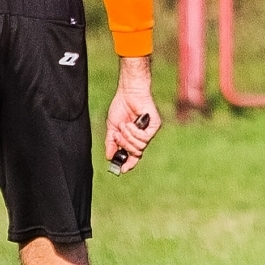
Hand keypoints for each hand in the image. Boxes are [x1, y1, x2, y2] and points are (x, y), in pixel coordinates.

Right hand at [105, 56, 159, 172]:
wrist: (128, 93)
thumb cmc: (121, 108)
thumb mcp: (112, 128)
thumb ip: (112, 143)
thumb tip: (110, 157)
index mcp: (133, 138)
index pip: (133, 156)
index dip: (128, 164)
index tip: (121, 170)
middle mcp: (143, 137)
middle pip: (135, 153)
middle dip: (124, 145)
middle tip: (117, 135)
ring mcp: (149, 132)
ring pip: (139, 147)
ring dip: (128, 138)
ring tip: (124, 126)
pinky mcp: (154, 126)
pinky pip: (144, 138)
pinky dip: (134, 132)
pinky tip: (130, 124)